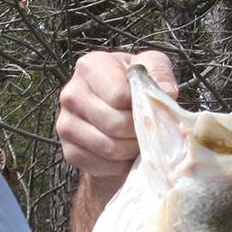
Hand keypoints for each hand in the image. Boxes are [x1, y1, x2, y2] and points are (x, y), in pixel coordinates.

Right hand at [54, 49, 179, 178]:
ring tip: (138, 141)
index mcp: (90, 66)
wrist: (114, 113)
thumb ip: (159, 71)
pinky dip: (119, 165)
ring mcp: (65, 124)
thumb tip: (166, 92)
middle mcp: (71, 93)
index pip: (119, 96)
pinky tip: (124, 154)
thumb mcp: (150, 67)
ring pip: (109, 148)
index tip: (147, 106)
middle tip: (147, 130)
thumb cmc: (132, 85)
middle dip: (138, 132)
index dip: (140, 107)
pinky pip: (100, 165)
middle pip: (114, 124)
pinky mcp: (69, 151)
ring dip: (131, 149)